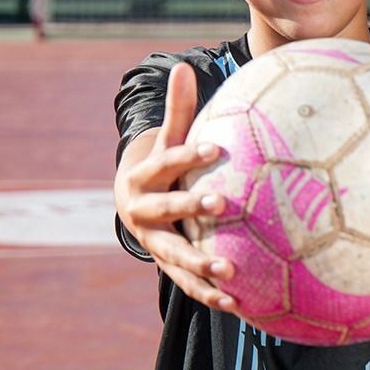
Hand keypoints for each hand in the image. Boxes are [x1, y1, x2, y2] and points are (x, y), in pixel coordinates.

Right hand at [114, 62, 240, 312]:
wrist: (131, 206)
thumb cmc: (162, 166)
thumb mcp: (167, 139)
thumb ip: (178, 109)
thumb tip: (183, 65)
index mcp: (143, 177)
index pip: (166, 162)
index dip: (187, 156)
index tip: (213, 148)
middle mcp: (142, 212)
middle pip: (166, 210)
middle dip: (191, 207)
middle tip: (222, 203)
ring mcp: (153, 243)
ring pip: (175, 254)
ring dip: (200, 264)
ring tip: (231, 270)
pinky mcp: (166, 267)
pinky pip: (187, 284)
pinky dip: (209, 294)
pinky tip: (238, 303)